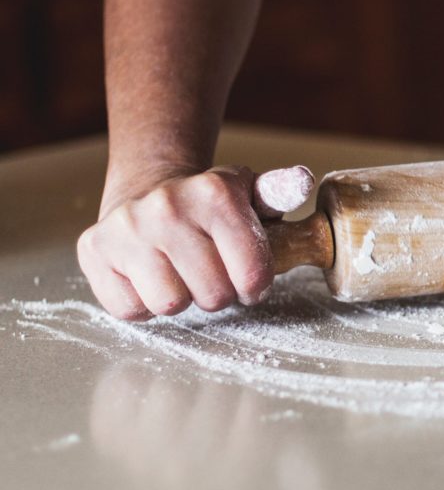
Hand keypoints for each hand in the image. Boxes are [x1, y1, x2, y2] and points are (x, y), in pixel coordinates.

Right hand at [78, 165, 284, 320]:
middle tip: (211, 273)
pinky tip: (150, 276)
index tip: (249, 278)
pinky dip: (144, 303)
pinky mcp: (94, 250)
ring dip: (182, 298)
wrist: (147, 192)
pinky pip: (130, 308)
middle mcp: (167, 207)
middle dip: (219, 292)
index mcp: (215, 193)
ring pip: (170, 304)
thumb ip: (280, 192)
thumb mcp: (250, 196)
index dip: (255, 286)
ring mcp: (126, 228)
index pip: (253, 275)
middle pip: (213, 295)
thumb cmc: (210, 209)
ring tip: (181, 273)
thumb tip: (302, 181)